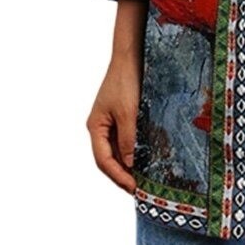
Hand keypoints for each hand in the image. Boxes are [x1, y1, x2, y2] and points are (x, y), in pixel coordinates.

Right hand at [87, 0, 146, 193]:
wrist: (131, 55)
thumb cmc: (126, 80)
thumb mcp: (129, 112)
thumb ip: (129, 139)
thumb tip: (131, 165)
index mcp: (95, 127)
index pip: (104, 160)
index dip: (118, 176)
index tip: (134, 188)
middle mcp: (101, 127)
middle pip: (110, 159)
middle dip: (124, 175)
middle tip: (142, 190)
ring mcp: (112, 121)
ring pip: (119, 150)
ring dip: (131, 164)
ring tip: (146, 179)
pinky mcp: (124, 114)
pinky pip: (128, 138)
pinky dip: (137, 150)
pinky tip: (149, 157)